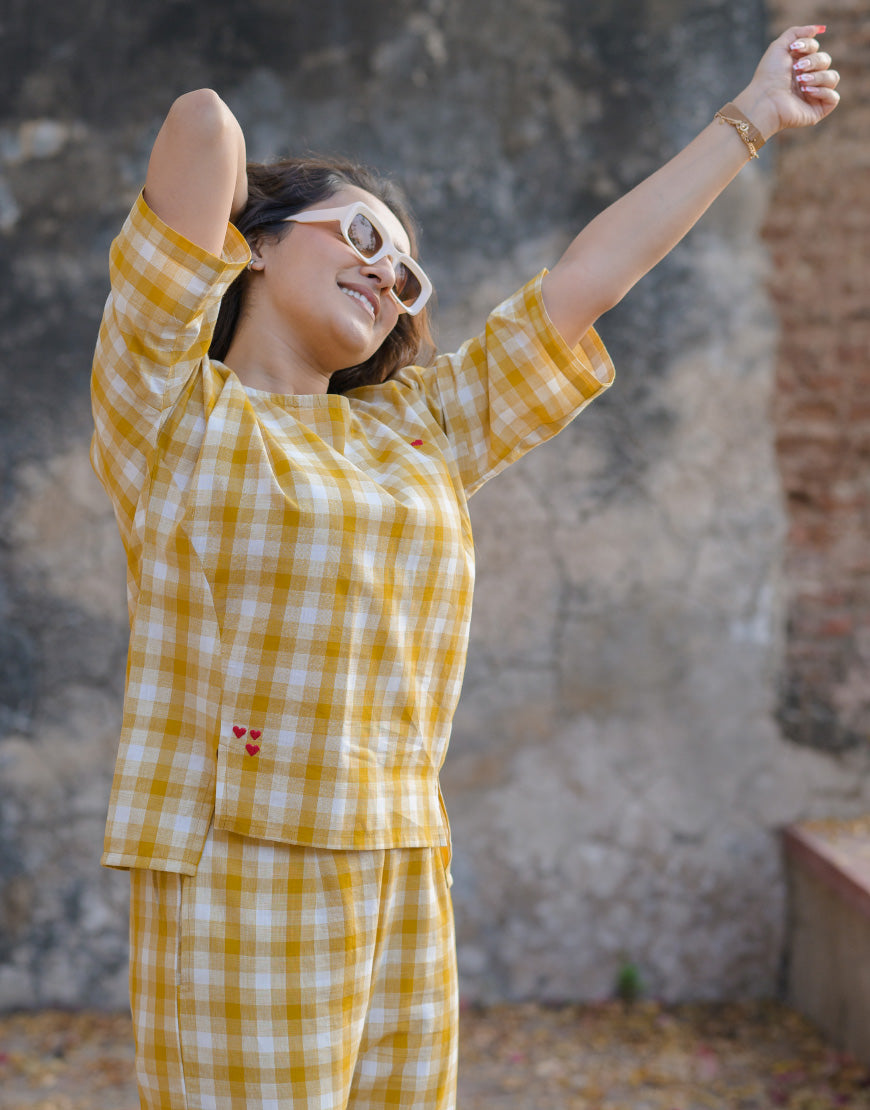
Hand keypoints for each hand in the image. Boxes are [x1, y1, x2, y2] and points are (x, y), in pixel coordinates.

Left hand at [733, 25, 839, 139]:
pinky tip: (807, 92)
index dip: (809, 46)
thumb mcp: (779, 47)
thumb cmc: (768, 76)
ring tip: (801, 82)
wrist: (765, 100)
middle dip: (813, 62)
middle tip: (797, 69)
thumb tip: (818, 28)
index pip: (816, 49)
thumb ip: (796, 33)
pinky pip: (834, 97)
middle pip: (825, 60)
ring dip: (818, 77)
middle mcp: (807, 79)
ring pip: (832, 77)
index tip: (794, 49)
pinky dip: (823, 92)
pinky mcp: (817, 110)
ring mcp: (813, 96)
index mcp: (799, 66)